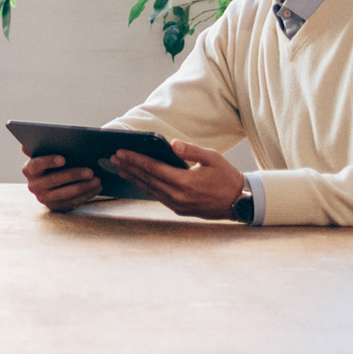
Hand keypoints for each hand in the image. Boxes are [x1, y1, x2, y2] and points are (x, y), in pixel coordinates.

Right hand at [22, 153, 102, 210]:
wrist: (50, 184)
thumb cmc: (51, 164)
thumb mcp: (44, 155)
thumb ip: (39, 148)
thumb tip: (24, 146)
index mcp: (29, 169)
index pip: (36, 165)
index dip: (49, 161)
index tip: (63, 159)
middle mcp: (34, 185)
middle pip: (54, 180)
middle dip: (74, 175)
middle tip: (90, 171)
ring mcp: (44, 198)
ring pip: (65, 194)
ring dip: (83, 187)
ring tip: (97, 180)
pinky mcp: (55, 207)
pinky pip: (72, 202)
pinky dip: (86, 195)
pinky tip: (96, 188)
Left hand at [108, 140, 244, 219]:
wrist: (239, 201)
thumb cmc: (226, 176)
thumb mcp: (212, 157)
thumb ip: (191, 150)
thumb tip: (171, 144)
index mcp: (185, 182)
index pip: (152, 168)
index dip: (134, 159)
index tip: (120, 152)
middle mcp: (178, 196)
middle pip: (146, 179)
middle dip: (128, 167)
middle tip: (113, 158)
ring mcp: (177, 205)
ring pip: (149, 190)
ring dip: (133, 179)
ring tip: (120, 169)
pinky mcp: (179, 210)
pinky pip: (157, 197)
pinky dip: (145, 188)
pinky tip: (137, 181)